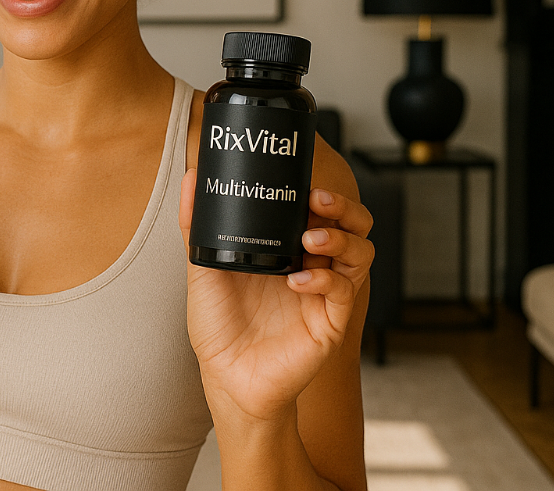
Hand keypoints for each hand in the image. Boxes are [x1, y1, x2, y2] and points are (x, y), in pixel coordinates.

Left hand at [178, 170, 372, 424]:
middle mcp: (313, 266)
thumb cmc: (218, 325)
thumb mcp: (204, 268)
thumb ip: (197, 224)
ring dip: (340, 239)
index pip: (322, 210)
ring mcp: (325, 294)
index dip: (321, 193)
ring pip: (361, 253)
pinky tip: (298, 281)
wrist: (225, 376)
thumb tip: (192, 178)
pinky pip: (344, 292)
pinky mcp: (330, 323)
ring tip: (309, 240)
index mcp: (288, 249)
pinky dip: (325, 280)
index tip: (304, 183)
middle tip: (317, 201)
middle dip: (343, 208)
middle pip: (355, 225)